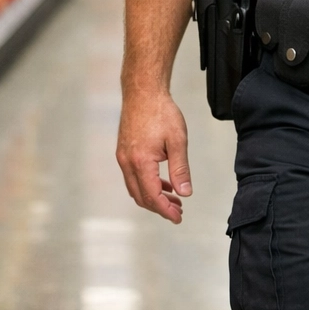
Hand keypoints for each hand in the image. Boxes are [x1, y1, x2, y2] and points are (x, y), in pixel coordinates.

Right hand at [116, 89, 191, 223]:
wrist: (143, 91)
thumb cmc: (161, 112)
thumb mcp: (177, 141)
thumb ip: (180, 169)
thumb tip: (185, 193)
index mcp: (141, 162)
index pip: (152, 196)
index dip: (165, 210)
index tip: (178, 218)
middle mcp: (127, 163)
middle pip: (141, 197)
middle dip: (159, 207)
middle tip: (178, 211)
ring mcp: (123, 157)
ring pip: (135, 188)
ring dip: (153, 197)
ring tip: (174, 199)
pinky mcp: (124, 151)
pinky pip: (133, 176)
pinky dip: (147, 184)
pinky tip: (163, 183)